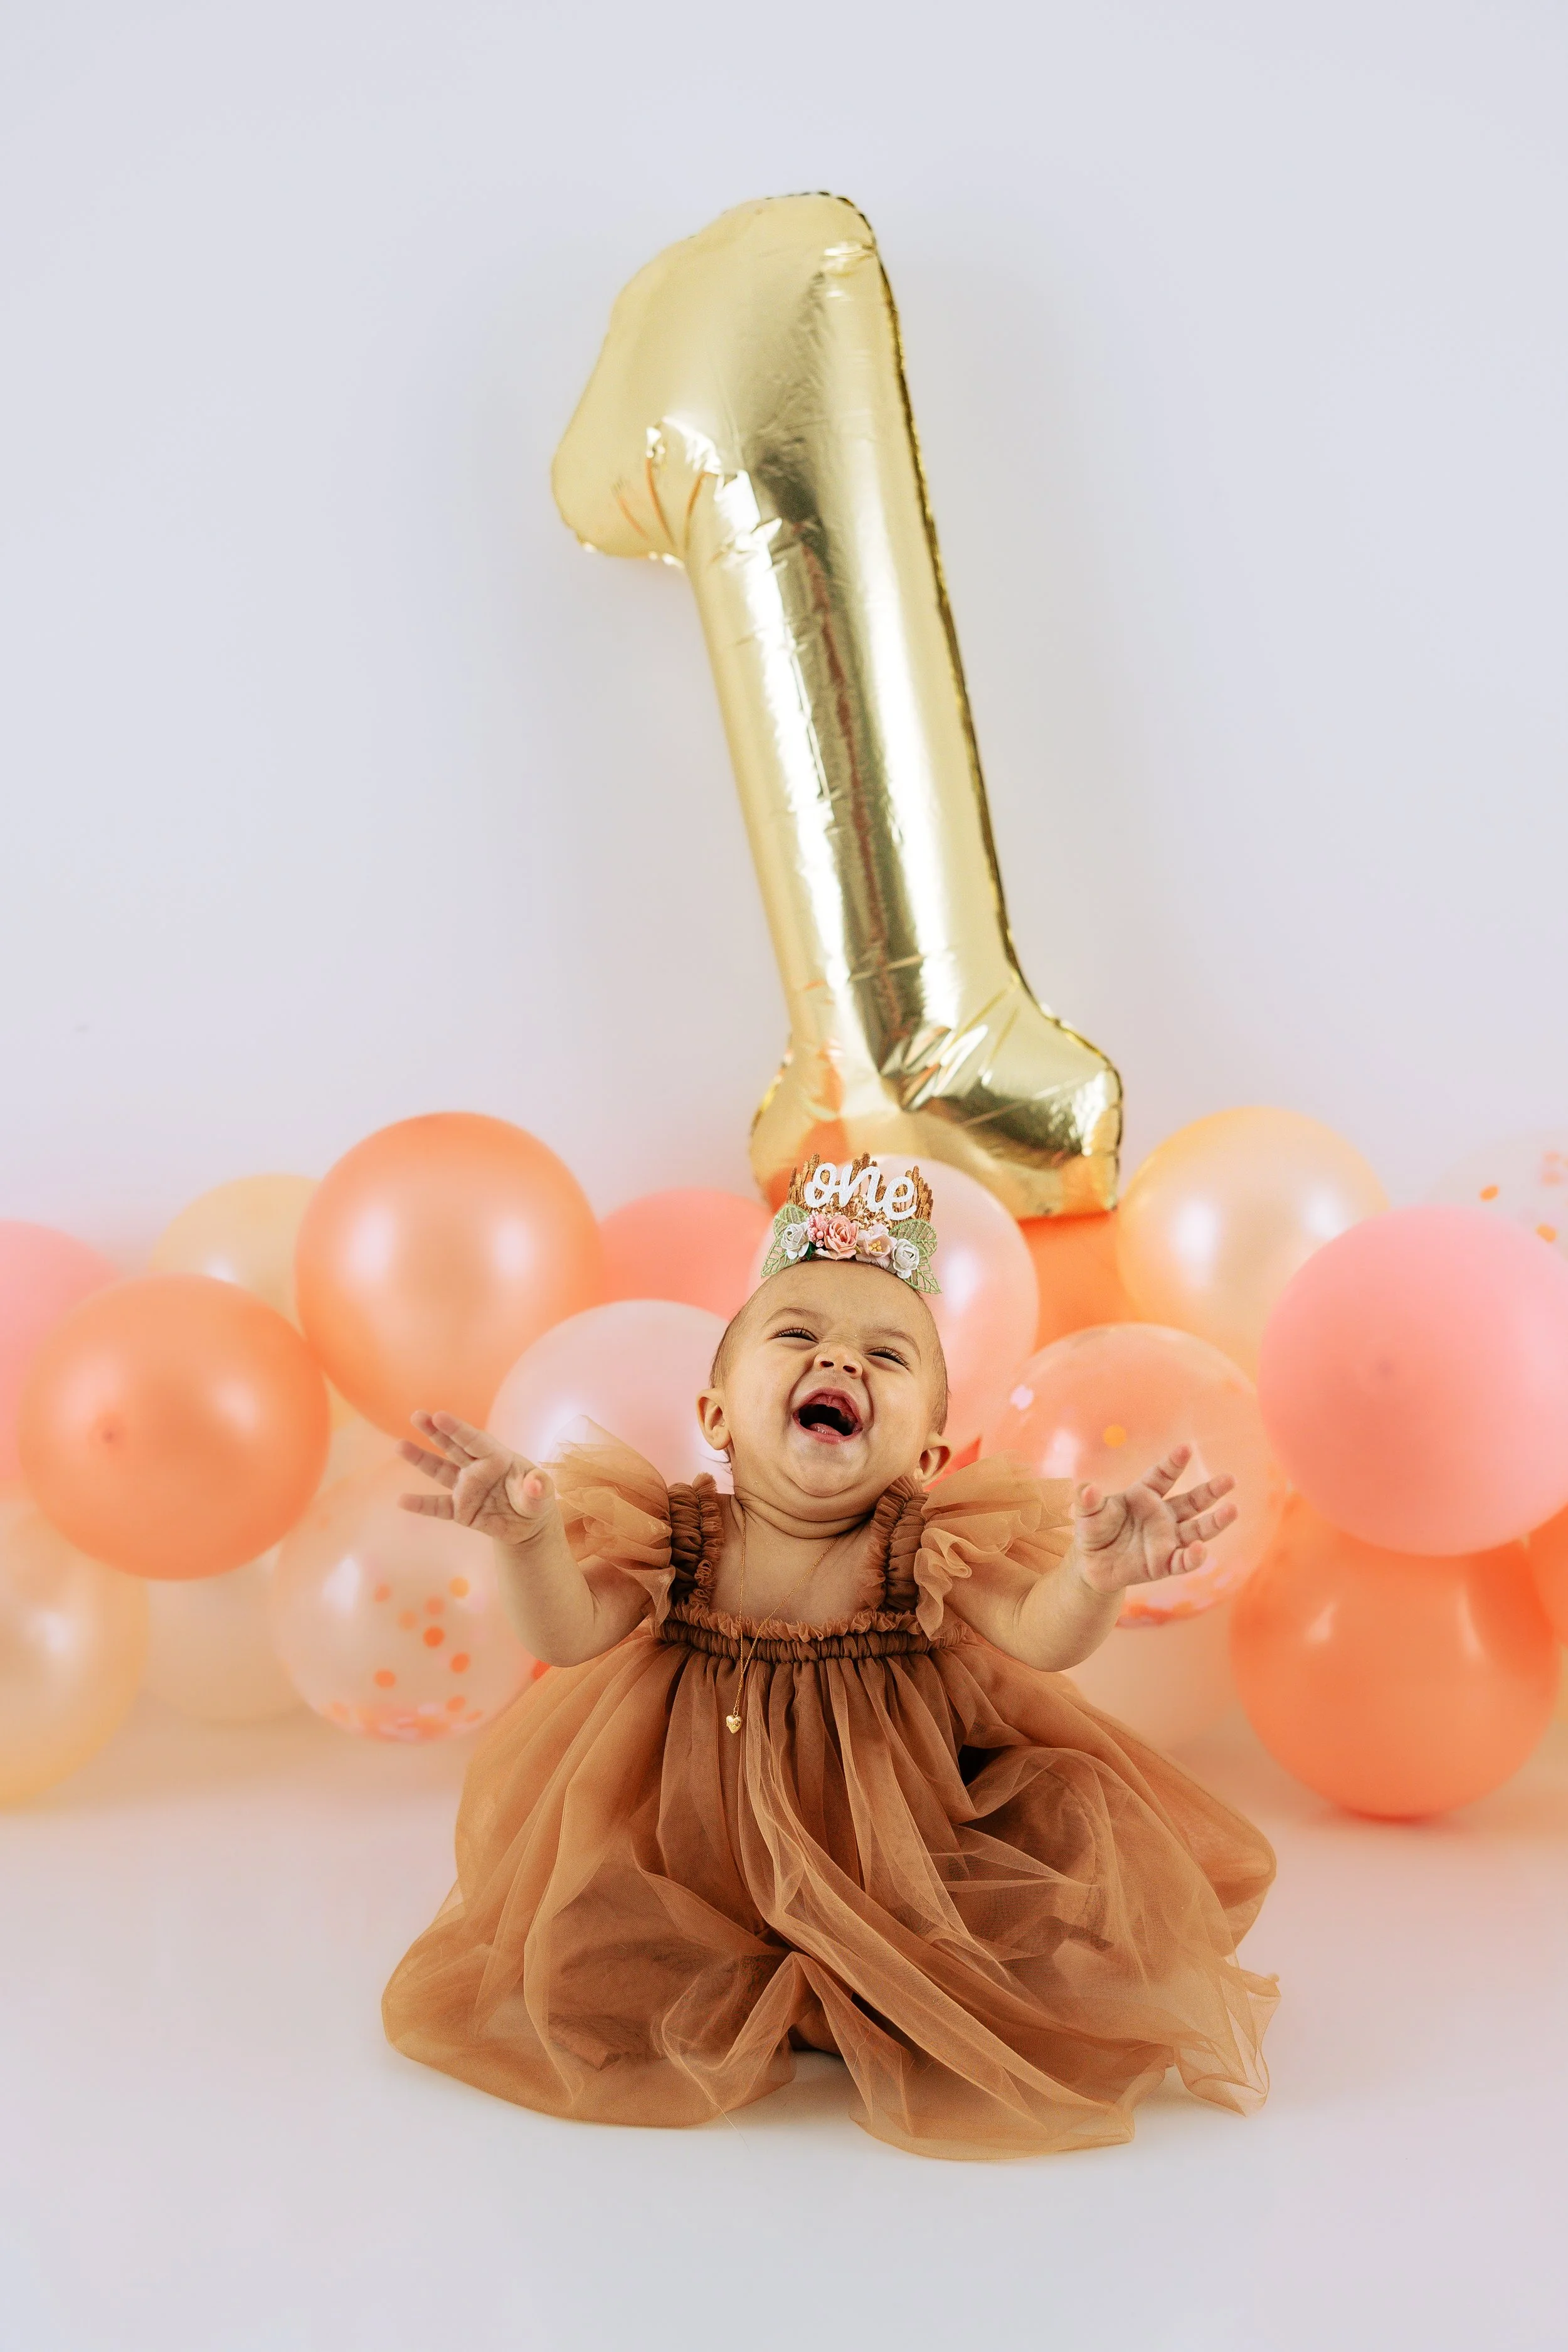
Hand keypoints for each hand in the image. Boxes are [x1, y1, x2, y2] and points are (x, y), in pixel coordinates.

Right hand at [397, 1410, 556, 1546]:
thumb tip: (536, 1484)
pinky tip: (402, 1501)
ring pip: (439, 1470)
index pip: (474, 1440)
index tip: (439, 1415)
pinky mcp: (459, 1509)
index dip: (457, 1428)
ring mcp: (465, 1488)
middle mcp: (476, 1468)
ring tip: (400, 1446)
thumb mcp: (541, 1495)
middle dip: (434, 1431)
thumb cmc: (534, 1500)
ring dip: (420, 1459)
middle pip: (452, 1446)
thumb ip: (539, 1489)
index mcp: (496, 1457)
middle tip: (417, 1415)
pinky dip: (421, 1504)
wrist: (527, 1526)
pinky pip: (437, 1506)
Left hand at [1072, 1443, 1237, 1595]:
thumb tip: (1085, 1488)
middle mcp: (1162, 1515)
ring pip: (1197, 1529)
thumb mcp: (1087, 1515)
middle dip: (1211, 1490)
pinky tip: (1200, 1549)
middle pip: (1192, 1500)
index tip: (1185, 1448)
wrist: (1092, 1565)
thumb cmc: (1093, 1531)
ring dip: (1215, 1521)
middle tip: (1230, 1479)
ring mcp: (1167, 1539)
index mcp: (1145, 1495)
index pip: (1163, 1476)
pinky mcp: (1165, 1563)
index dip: (1174, 1463)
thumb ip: (1087, 1501)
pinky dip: (1193, 1556)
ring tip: (1232, 1509)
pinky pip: (1183, 1560)